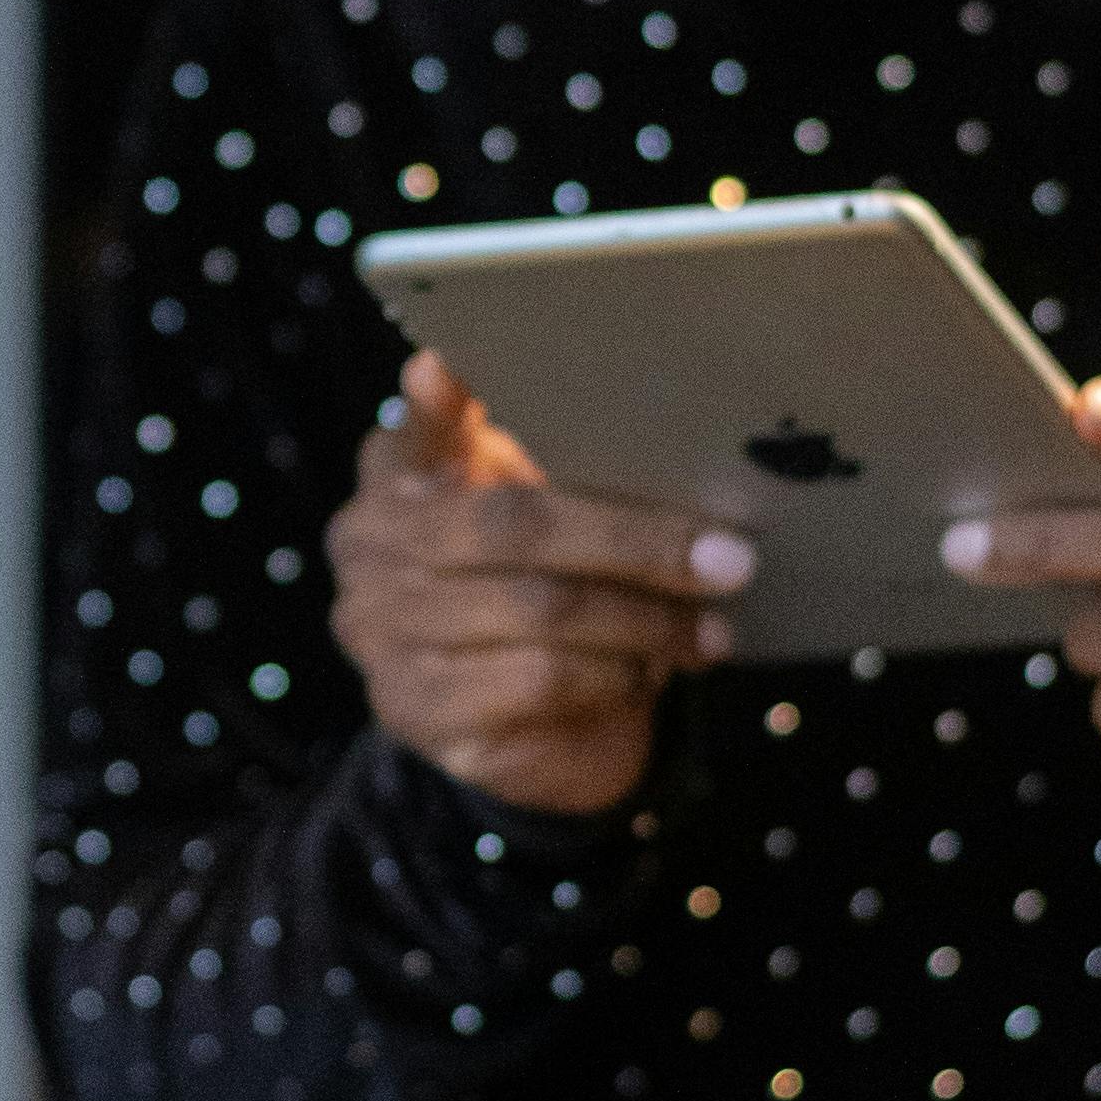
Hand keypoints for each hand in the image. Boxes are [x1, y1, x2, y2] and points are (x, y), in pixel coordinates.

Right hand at [327, 350, 751, 814]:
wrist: (540, 732)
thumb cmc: (554, 592)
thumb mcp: (557, 515)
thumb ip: (569, 467)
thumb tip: (670, 431)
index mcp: (398, 472)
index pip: (416, 425)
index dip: (435, 401)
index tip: (449, 368)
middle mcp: (370, 543)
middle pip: (513, 525)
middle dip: (633, 541)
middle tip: (730, 558)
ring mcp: (381, 629)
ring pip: (538, 607)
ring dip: (642, 620)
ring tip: (710, 628)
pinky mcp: (415, 708)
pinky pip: (537, 679)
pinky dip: (612, 674)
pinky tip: (650, 670)